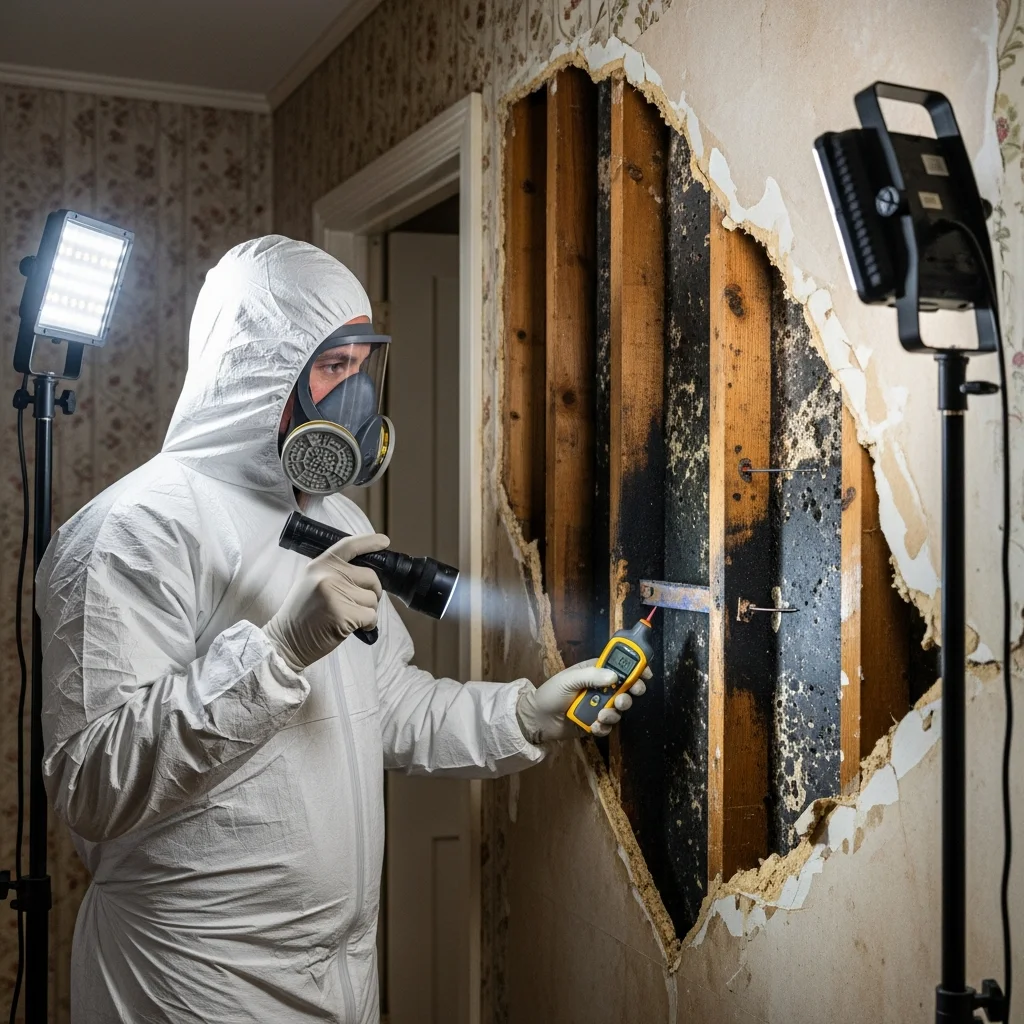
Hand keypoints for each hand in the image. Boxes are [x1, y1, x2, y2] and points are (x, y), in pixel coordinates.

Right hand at [264, 533, 388, 671]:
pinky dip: (368, 624)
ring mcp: (336, 594)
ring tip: (348, 618)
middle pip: (371, 577)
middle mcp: (328, 575)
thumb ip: (335, 573)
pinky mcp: (343, 614)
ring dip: (368, 611)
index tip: (384, 541)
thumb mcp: (311, 583)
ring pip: (373, 599)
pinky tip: (353, 628)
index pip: (350, 545)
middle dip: (373, 592)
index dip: (370, 541)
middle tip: (359, 604)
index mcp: (320, 564)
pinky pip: (371, 616)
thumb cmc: (302, 616)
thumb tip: (366, 575)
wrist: (286, 642)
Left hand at [516, 657, 649, 742]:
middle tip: (624, 700)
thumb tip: (615, 677)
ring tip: (601, 715)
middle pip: (626, 689)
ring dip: (614, 713)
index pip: (620, 667)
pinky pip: (608, 727)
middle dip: (630, 694)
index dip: (635, 669)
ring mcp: (599, 706)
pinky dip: (603, 728)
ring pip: (619, 709)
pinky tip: (592, 726)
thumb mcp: (568, 680)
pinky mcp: (595, 724)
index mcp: (595, 672)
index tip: (645, 674)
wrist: (537, 720)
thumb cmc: (551, 693)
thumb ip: (592, 676)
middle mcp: (601, 688)